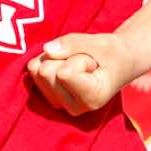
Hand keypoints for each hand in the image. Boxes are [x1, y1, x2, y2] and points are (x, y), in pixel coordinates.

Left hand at [25, 33, 142, 116]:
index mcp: (92, 99)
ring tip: (78, 64)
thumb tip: (46, 50)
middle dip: (65, 57)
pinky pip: (32, 68)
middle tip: (86, 62)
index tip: (94, 63)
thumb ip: (74, 43)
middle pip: (46, 71)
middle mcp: (74, 107)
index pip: (63, 73)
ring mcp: (59, 103)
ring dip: (57, 58)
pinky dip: (48, 59)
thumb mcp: (100, 42)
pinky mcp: (48, 94)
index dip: (77, 58)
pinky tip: (67, 65)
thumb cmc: (112, 53)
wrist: (118, 62)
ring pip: (38, 70)